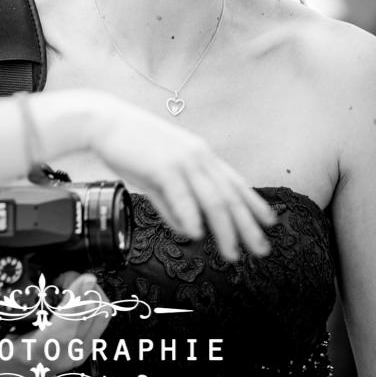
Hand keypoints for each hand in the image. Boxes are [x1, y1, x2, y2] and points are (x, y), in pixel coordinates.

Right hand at [0, 256, 110, 376]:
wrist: (7, 374)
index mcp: (38, 350)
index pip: (66, 327)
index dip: (77, 301)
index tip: (84, 278)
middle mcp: (65, 354)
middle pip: (92, 314)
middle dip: (80, 287)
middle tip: (58, 279)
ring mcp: (80, 352)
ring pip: (102, 313)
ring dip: (90, 292)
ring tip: (67, 288)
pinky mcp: (89, 347)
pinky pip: (103, 318)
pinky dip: (94, 301)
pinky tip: (74, 298)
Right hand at [89, 96, 275, 260]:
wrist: (105, 122)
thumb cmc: (131, 148)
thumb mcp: (158, 177)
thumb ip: (174, 204)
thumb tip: (188, 231)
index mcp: (201, 155)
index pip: (235, 183)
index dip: (254, 204)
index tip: (270, 223)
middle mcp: (199, 156)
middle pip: (230, 197)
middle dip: (248, 227)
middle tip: (260, 250)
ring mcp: (183, 161)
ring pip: (213, 201)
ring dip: (225, 231)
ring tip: (232, 253)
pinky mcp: (163, 166)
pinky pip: (183, 196)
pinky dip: (192, 216)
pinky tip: (197, 235)